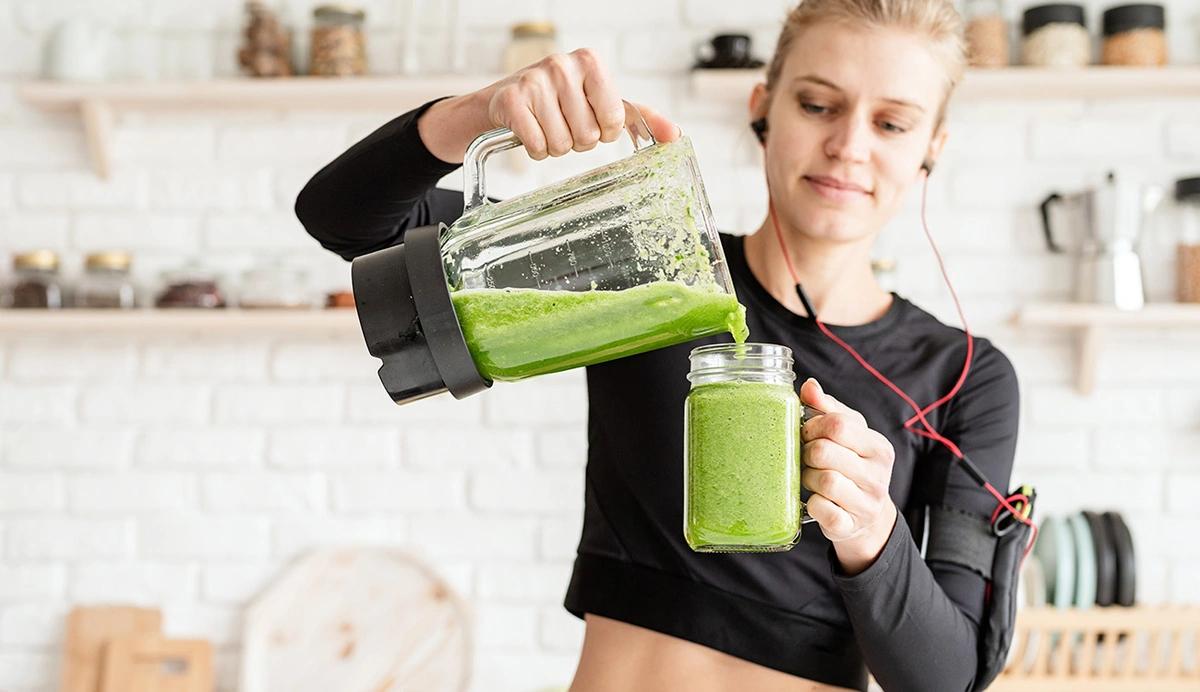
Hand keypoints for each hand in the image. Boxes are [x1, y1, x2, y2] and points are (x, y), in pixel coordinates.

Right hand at [419, 48, 679, 162]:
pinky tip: (529, 132)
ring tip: (546, 127)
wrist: (504, 100)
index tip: (589, 121)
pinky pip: (536, 146)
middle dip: (577, 141)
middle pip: (587, 136)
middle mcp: (563, 65)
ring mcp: (534, 81)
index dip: (602, 132)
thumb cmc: (559, 102)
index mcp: (590, 61)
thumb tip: (676, 136)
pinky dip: (535, 149)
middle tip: (563, 124)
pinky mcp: (511, 100)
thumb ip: (640, 117)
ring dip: (555, 147)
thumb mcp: (600, 102)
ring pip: (561, 145)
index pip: (613, 120)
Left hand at [800, 377, 898, 574]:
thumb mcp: (847, 435)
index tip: (808, 433)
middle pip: (824, 452)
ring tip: (811, 478)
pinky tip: (815, 500)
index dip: (813, 426)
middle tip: (807, 458)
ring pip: (824, 481)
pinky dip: (811, 504)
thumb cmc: (851, 467)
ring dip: (807, 478)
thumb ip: (827, 409)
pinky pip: (821, 509)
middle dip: (807, 453)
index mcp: (878, 447)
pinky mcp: (850, 526)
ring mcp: (867, 503)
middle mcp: (878, 475)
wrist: (865, 517)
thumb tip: (809, 386)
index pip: (838, 425)